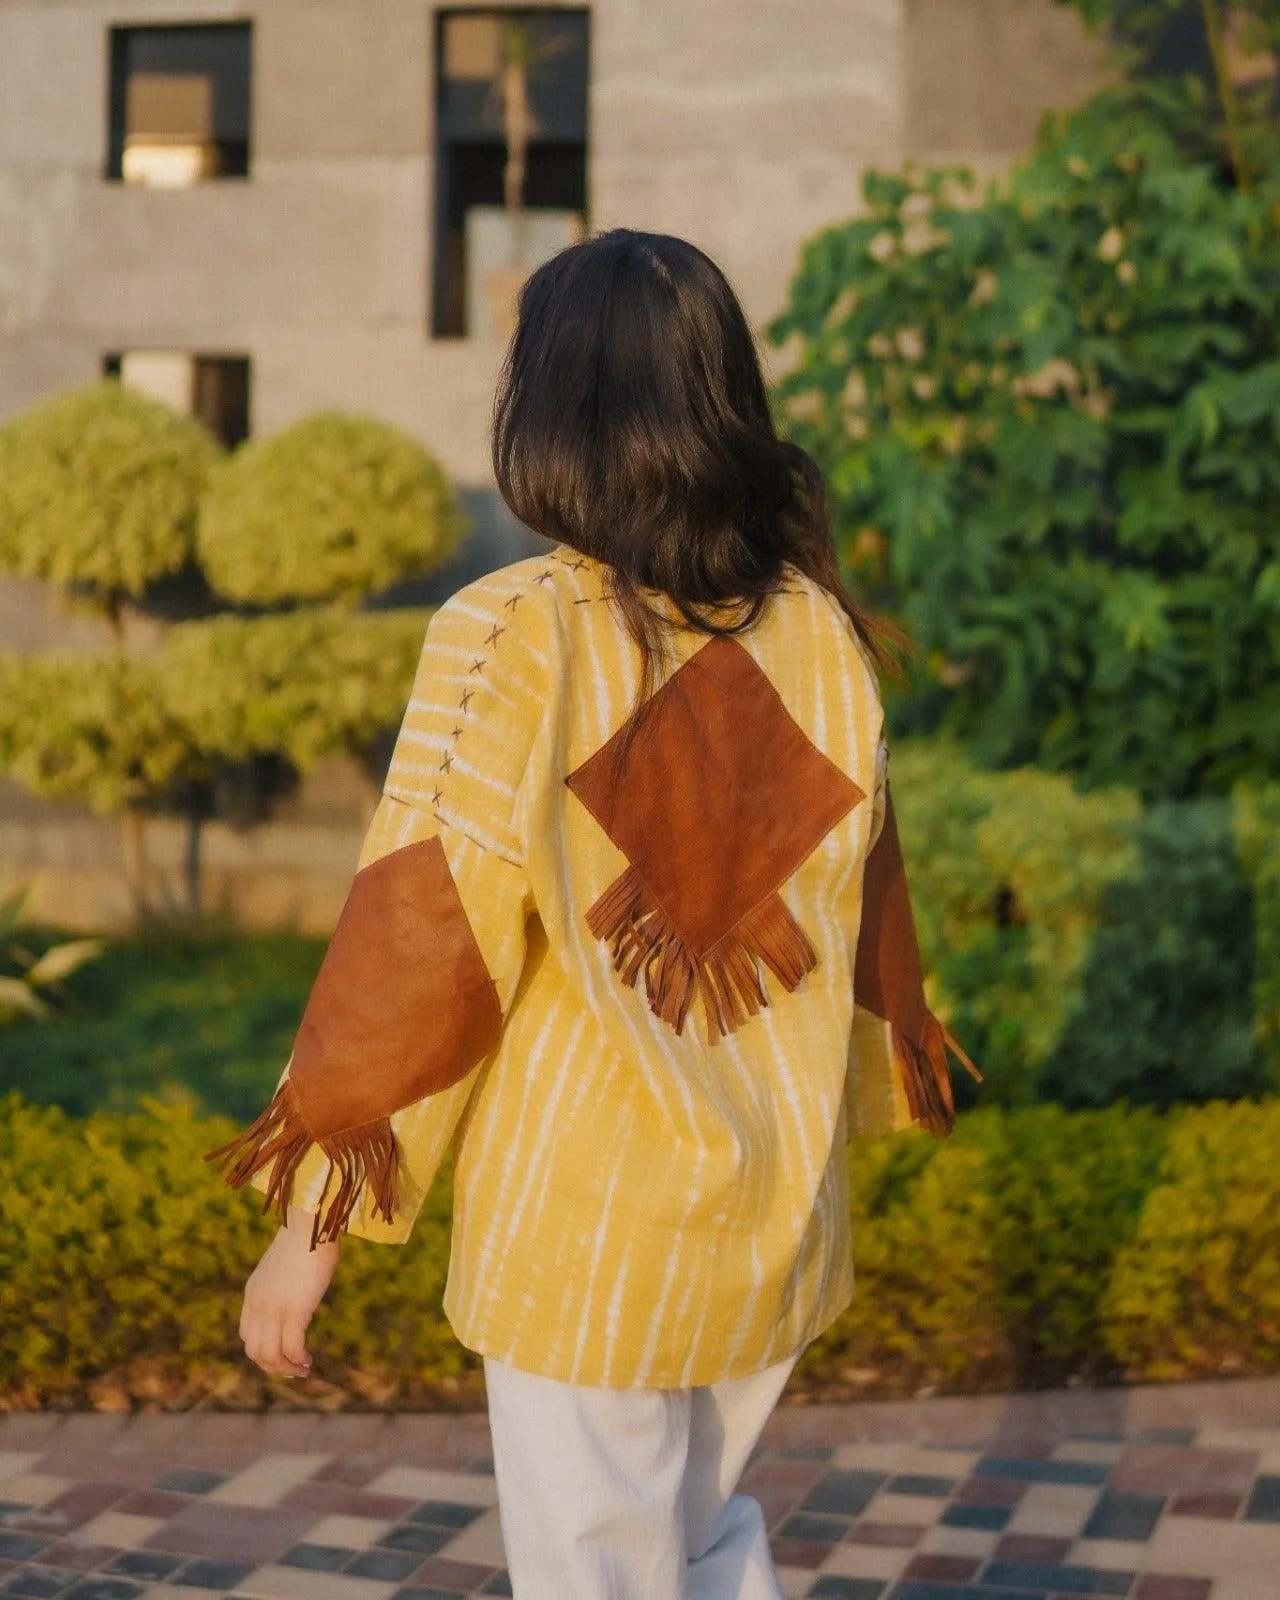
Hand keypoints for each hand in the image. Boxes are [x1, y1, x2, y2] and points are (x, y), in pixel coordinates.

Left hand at [239, 1205, 339, 1377]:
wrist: (310, 1225)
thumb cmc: (306, 1238)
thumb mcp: (284, 1265)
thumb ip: (283, 1282)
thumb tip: (297, 1287)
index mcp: (253, 1293)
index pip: (247, 1335)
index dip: (263, 1351)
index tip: (283, 1355)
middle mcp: (258, 1304)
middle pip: (255, 1351)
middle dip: (274, 1366)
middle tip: (294, 1370)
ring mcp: (274, 1309)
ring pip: (271, 1355)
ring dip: (287, 1368)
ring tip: (303, 1369)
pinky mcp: (294, 1311)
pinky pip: (292, 1348)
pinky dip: (298, 1360)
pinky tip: (308, 1360)